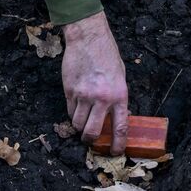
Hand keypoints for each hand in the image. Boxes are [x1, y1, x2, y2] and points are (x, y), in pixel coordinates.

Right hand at [61, 10, 128, 154]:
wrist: (88, 38)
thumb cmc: (107, 55)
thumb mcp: (120, 77)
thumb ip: (117, 97)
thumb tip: (115, 116)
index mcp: (119, 95)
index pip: (120, 127)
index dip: (118, 144)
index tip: (115, 152)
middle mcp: (101, 98)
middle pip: (92, 132)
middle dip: (91, 140)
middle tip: (91, 140)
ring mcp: (83, 95)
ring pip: (77, 124)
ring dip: (79, 127)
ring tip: (82, 122)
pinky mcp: (69, 91)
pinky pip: (70, 111)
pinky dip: (72, 114)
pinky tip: (76, 108)